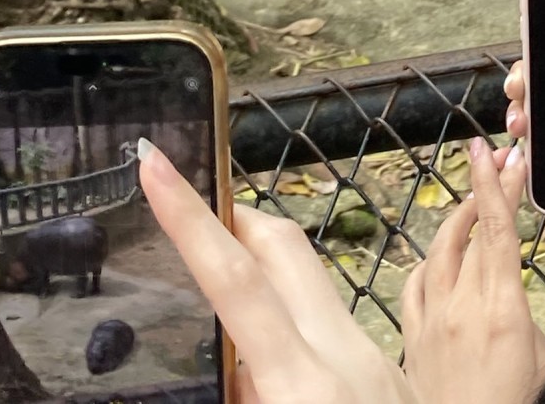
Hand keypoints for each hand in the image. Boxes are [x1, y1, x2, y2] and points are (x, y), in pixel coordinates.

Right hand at [137, 138, 415, 403]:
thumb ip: (247, 394)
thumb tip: (232, 365)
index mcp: (304, 386)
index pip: (236, 280)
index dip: (189, 217)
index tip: (156, 164)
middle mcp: (343, 356)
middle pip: (281, 249)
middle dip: (232, 218)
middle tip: (185, 206)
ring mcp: (372, 358)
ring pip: (311, 281)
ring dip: (265, 266)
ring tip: (221, 278)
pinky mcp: (388, 371)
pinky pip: (331, 320)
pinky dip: (293, 316)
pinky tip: (274, 355)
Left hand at [402, 138, 544, 403]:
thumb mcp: (544, 362)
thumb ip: (525, 319)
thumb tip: (509, 296)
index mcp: (503, 312)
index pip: (496, 231)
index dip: (494, 186)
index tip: (494, 154)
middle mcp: (463, 307)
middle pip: (472, 230)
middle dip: (487, 189)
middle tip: (500, 161)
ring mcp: (432, 320)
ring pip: (440, 249)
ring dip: (457, 218)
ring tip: (474, 201)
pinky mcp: (412, 338)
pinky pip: (415, 282)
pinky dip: (430, 260)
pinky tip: (440, 256)